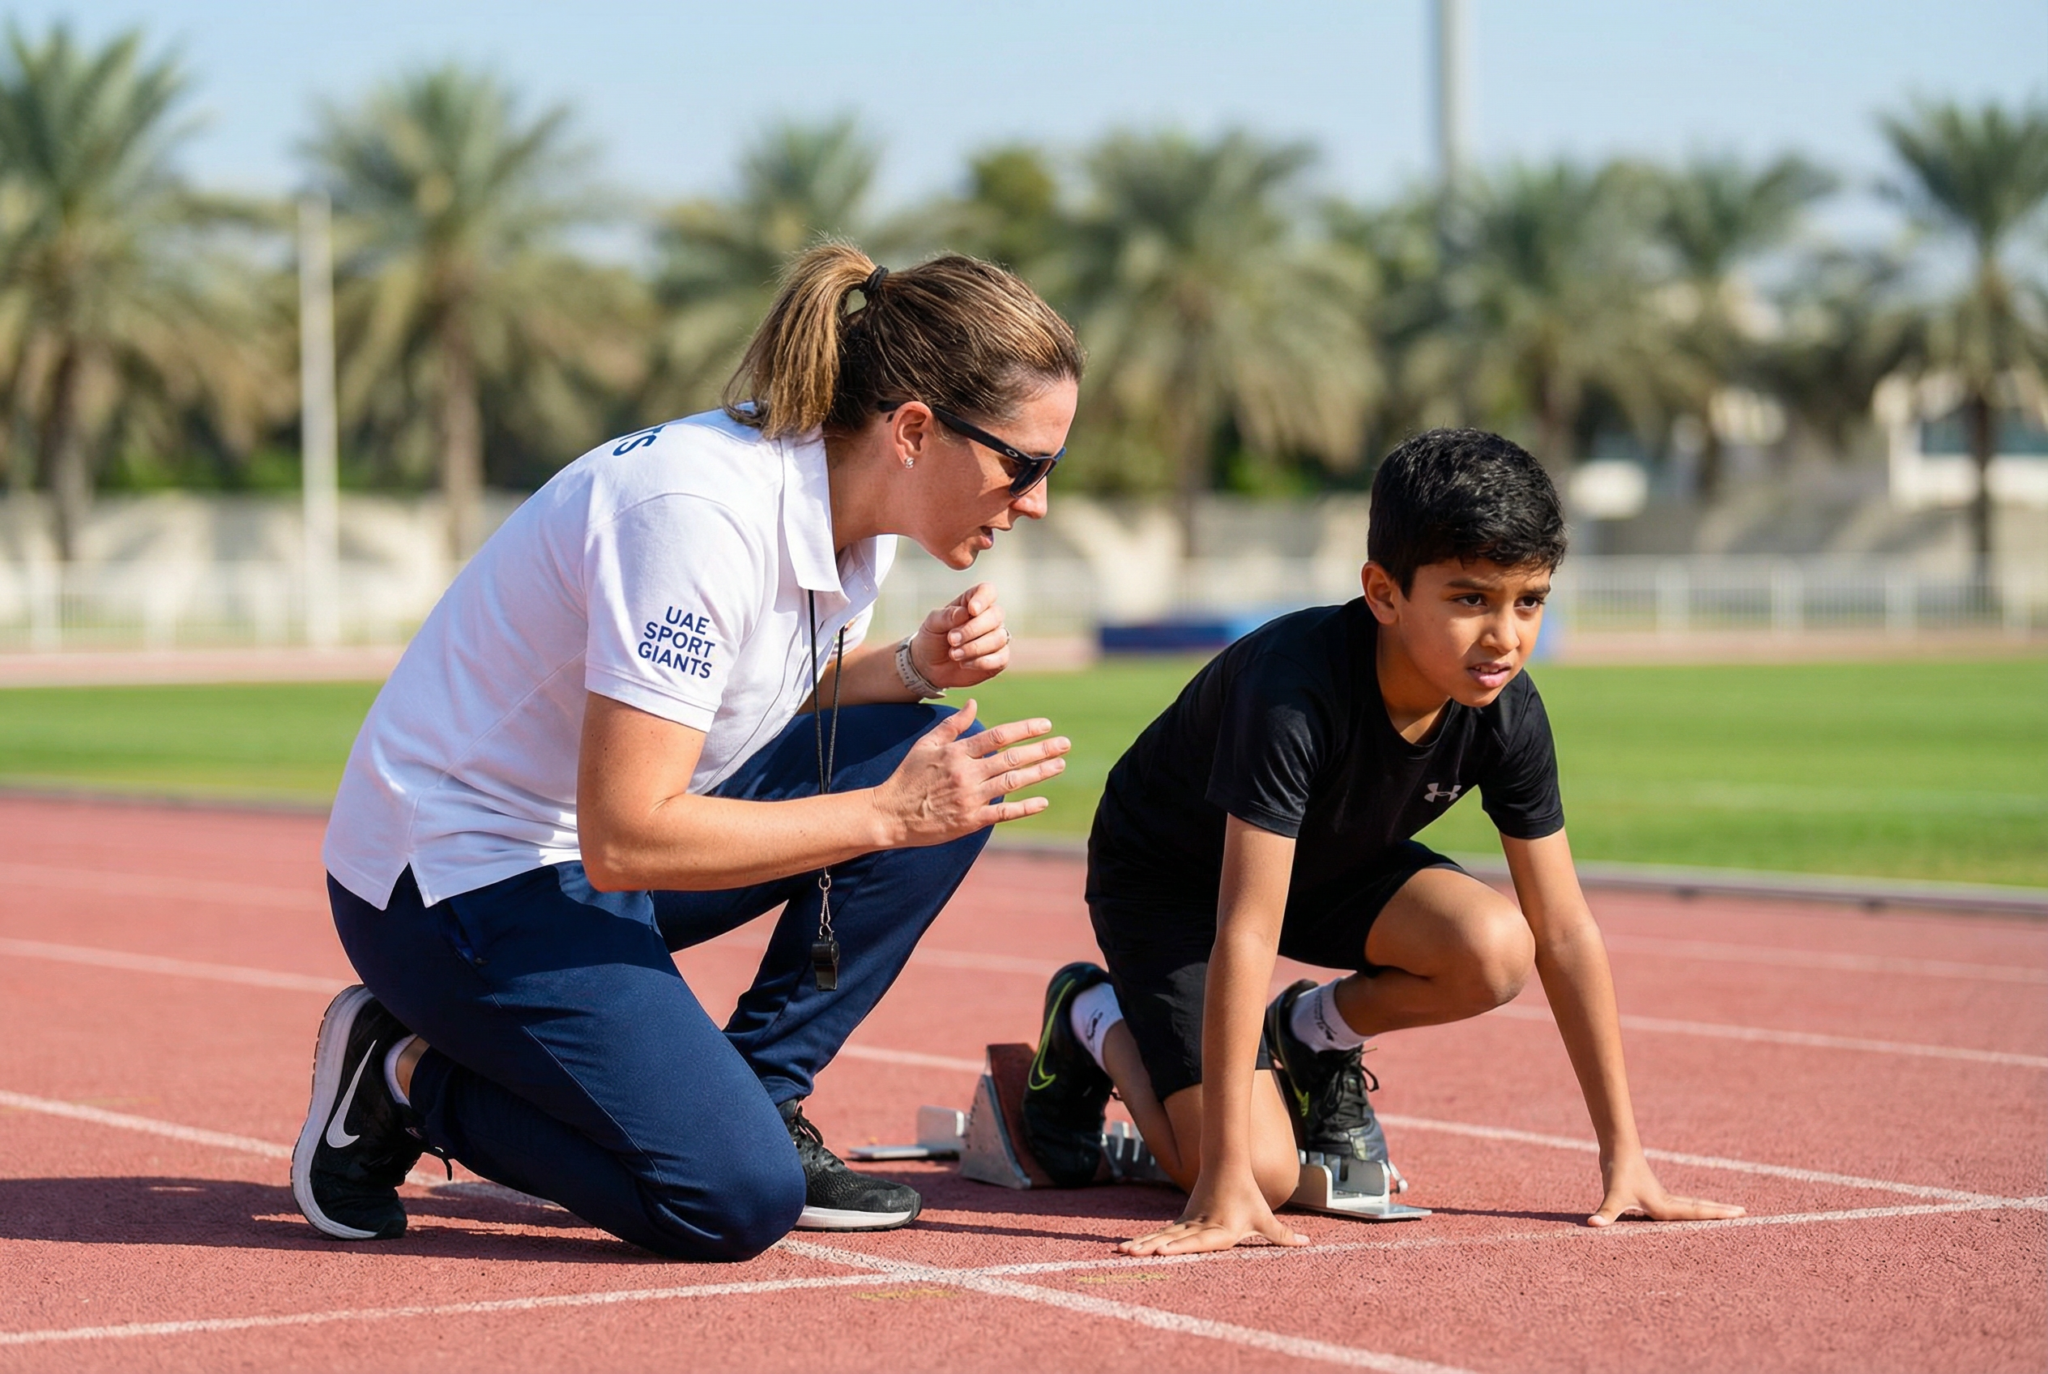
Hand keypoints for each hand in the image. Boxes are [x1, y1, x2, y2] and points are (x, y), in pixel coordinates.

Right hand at [871, 700, 1068, 845]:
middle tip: (1065, 744)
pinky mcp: (971, 820)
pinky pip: (1004, 813)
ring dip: (1040, 773)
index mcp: (957, 752)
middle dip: (1042, 749)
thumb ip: (953, 725)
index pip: (999, 736)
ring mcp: (970, 798)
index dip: (1026, 729)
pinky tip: (1043, 801)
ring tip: (1060, 765)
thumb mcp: (926, 745)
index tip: (1046, 725)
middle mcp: (967, 773)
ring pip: (1013, 782)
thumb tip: (975, 704)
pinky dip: (1025, 807)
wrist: (890, 814)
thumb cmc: (908, 777)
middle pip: (1013, 758)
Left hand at [912, 583, 1011, 689]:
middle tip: (951, 639)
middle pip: (996, 615)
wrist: (930, 667)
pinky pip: (1002, 658)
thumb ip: (947, 616)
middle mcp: (988, 618)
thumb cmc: (933, 639)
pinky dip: (981, 662)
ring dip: (975, 648)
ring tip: (954, 654)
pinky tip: (964, 664)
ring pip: (999, 638)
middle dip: (973, 629)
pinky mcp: (999, 658)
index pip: (987, 591)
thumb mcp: (932, 624)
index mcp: (972, 603)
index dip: (983, 599)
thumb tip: (965, 612)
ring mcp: (996, 638)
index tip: (972, 610)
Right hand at [1117, 1173, 1308, 1256]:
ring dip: (1141, 1245)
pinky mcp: (1181, 1222)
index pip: (1197, 1240)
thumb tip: (1308, 1244)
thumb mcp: (1265, 1218)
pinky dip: (1143, 1241)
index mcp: (1219, 1230)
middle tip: (1130, 1255)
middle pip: (1172, 1239)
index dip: (1178, 1246)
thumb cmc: (1248, 1196)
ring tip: (1121, 1253)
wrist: (1227, 1165)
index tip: (1162, 1250)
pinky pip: (1160, 1234)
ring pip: (1161, 1236)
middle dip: (1150, 1248)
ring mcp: (1187, 1223)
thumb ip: (1283, 1236)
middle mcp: (1199, 1227)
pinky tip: (1127, 1249)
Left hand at [1589, 1151, 1744, 1226]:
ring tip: (1726, 1212)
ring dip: (1708, 1208)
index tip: (1741, 1214)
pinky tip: (1689, 1211)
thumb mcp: (1612, 1196)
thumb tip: (1594, 1225)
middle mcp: (1666, 1201)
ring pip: (1690, 1204)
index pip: (1697, 1212)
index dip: (1718, 1215)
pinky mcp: (1651, 1192)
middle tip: (1744, 1213)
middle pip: (1700, 1207)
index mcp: (1664, 1205)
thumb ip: (1606, 1212)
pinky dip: (1690, 1208)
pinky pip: (1677, 1204)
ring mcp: (1660, 1196)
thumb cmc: (1617, 1171)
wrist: (1617, 1147)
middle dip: (1721, 1212)